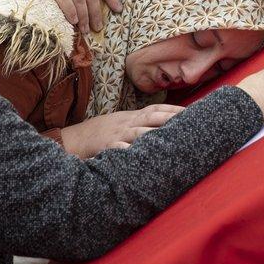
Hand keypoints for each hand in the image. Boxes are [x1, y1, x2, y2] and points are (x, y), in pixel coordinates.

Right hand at [59, 104, 182, 157]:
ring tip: (171, 137)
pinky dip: (128, 150)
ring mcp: (117, 134)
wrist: (72, 138)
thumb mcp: (120, 123)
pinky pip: (119, 148)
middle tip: (189, 119)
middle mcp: (126, 122)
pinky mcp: (106, 146)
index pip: (155, 109)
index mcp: (131, 116)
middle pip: (152, 116)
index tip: (191, 111)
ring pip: (138, 131)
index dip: (173, 109)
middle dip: (171, 117)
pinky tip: (138, 154)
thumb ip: (139, 123)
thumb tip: (162, 124)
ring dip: (155, 133)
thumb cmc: (101, 132)